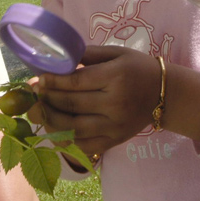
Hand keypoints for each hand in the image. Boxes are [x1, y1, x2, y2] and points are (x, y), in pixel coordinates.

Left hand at [29, 46, 161, 157]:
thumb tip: (58, 58)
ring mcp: (115, 126)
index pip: (76, 82)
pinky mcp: (115, 141)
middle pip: (72, 105)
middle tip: (33, 95)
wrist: (166, 94)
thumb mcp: (117, 53)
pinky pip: (84, 146)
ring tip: (39, 112)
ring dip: (51, 121)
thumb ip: (88, 55)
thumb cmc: (138, 69)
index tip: (37, 80)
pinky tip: (53, 131)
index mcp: (116, 77)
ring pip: (74, 129)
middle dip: (47, 100)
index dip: (53, 82)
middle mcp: (115, 103)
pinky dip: (65, 142)